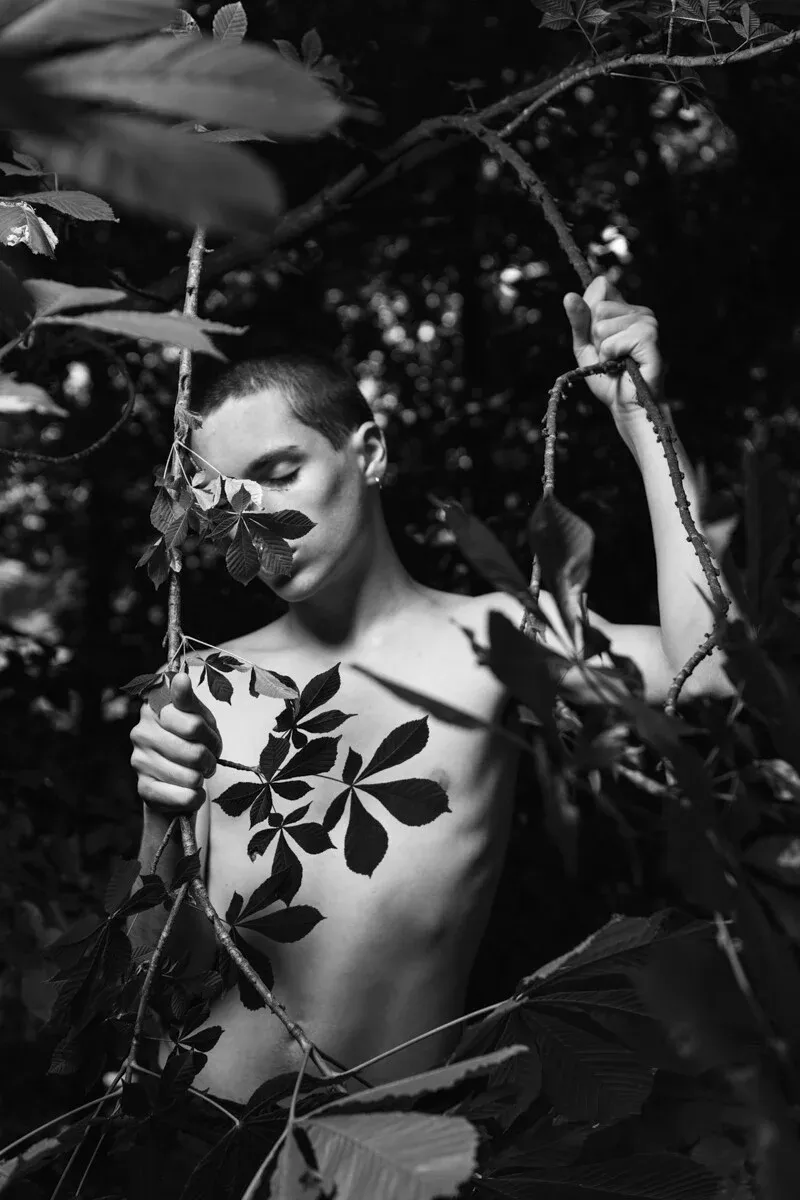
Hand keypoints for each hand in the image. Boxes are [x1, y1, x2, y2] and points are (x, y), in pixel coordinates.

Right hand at [130, 673, 221, 814]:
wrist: (176, 774)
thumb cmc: (191, 739)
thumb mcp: (198, 715)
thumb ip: (189, 699)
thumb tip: (180, 678)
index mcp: (154, 708)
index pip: (193, 725)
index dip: (209, 736)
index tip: (209, 737)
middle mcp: (141, 732)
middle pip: (194, 752)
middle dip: (209, 759)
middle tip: (208, 759)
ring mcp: (139, 760)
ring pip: (190, 777)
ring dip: (202, 778)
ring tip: (198, 773)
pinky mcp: (143, 788)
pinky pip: (181, 797)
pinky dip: (194, 797)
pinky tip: (192, 791)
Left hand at [563, 275, 661, 421]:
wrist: (627, 406)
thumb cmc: (609, 379)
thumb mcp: (586, 347)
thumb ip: (579, 321)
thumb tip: (569, 295)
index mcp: (627, 310)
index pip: (601, 287)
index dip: (590, 314)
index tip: (598, 339)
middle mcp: (641, 311)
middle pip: (598, 308)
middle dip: (595, 338)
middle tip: (610, 357)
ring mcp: (648, 322)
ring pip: (603, 326)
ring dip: (603, 351)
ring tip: (618, 363)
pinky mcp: (649, 337)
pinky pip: (613, 341)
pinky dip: (611, 358)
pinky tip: (624, 366)